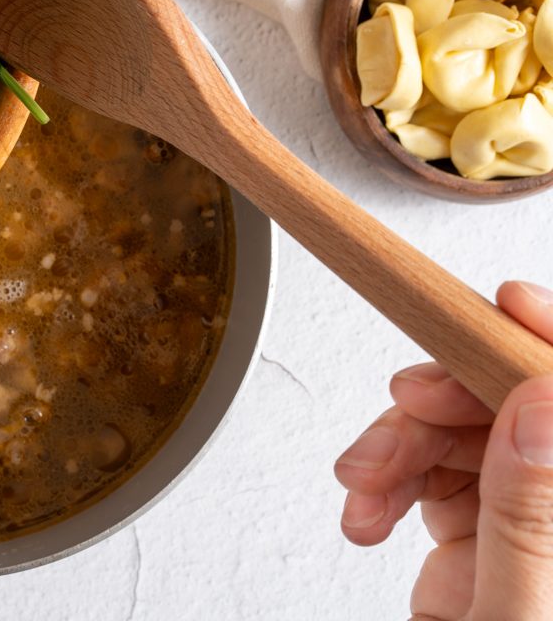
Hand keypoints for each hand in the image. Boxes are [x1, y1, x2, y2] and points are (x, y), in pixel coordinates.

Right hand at [336, 281, 552, 619]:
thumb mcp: (520, 617)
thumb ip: (534, 513)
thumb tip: (544, 400)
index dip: (550, 339)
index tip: (499, 305)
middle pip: (516, 397)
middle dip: (445, 394)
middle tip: (397, 409)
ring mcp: (528, 512)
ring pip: (463, 423)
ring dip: (397, 441)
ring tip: (361, 488)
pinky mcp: (477, 525)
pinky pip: (428, 464)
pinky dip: (384, 476)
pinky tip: (366, 511)